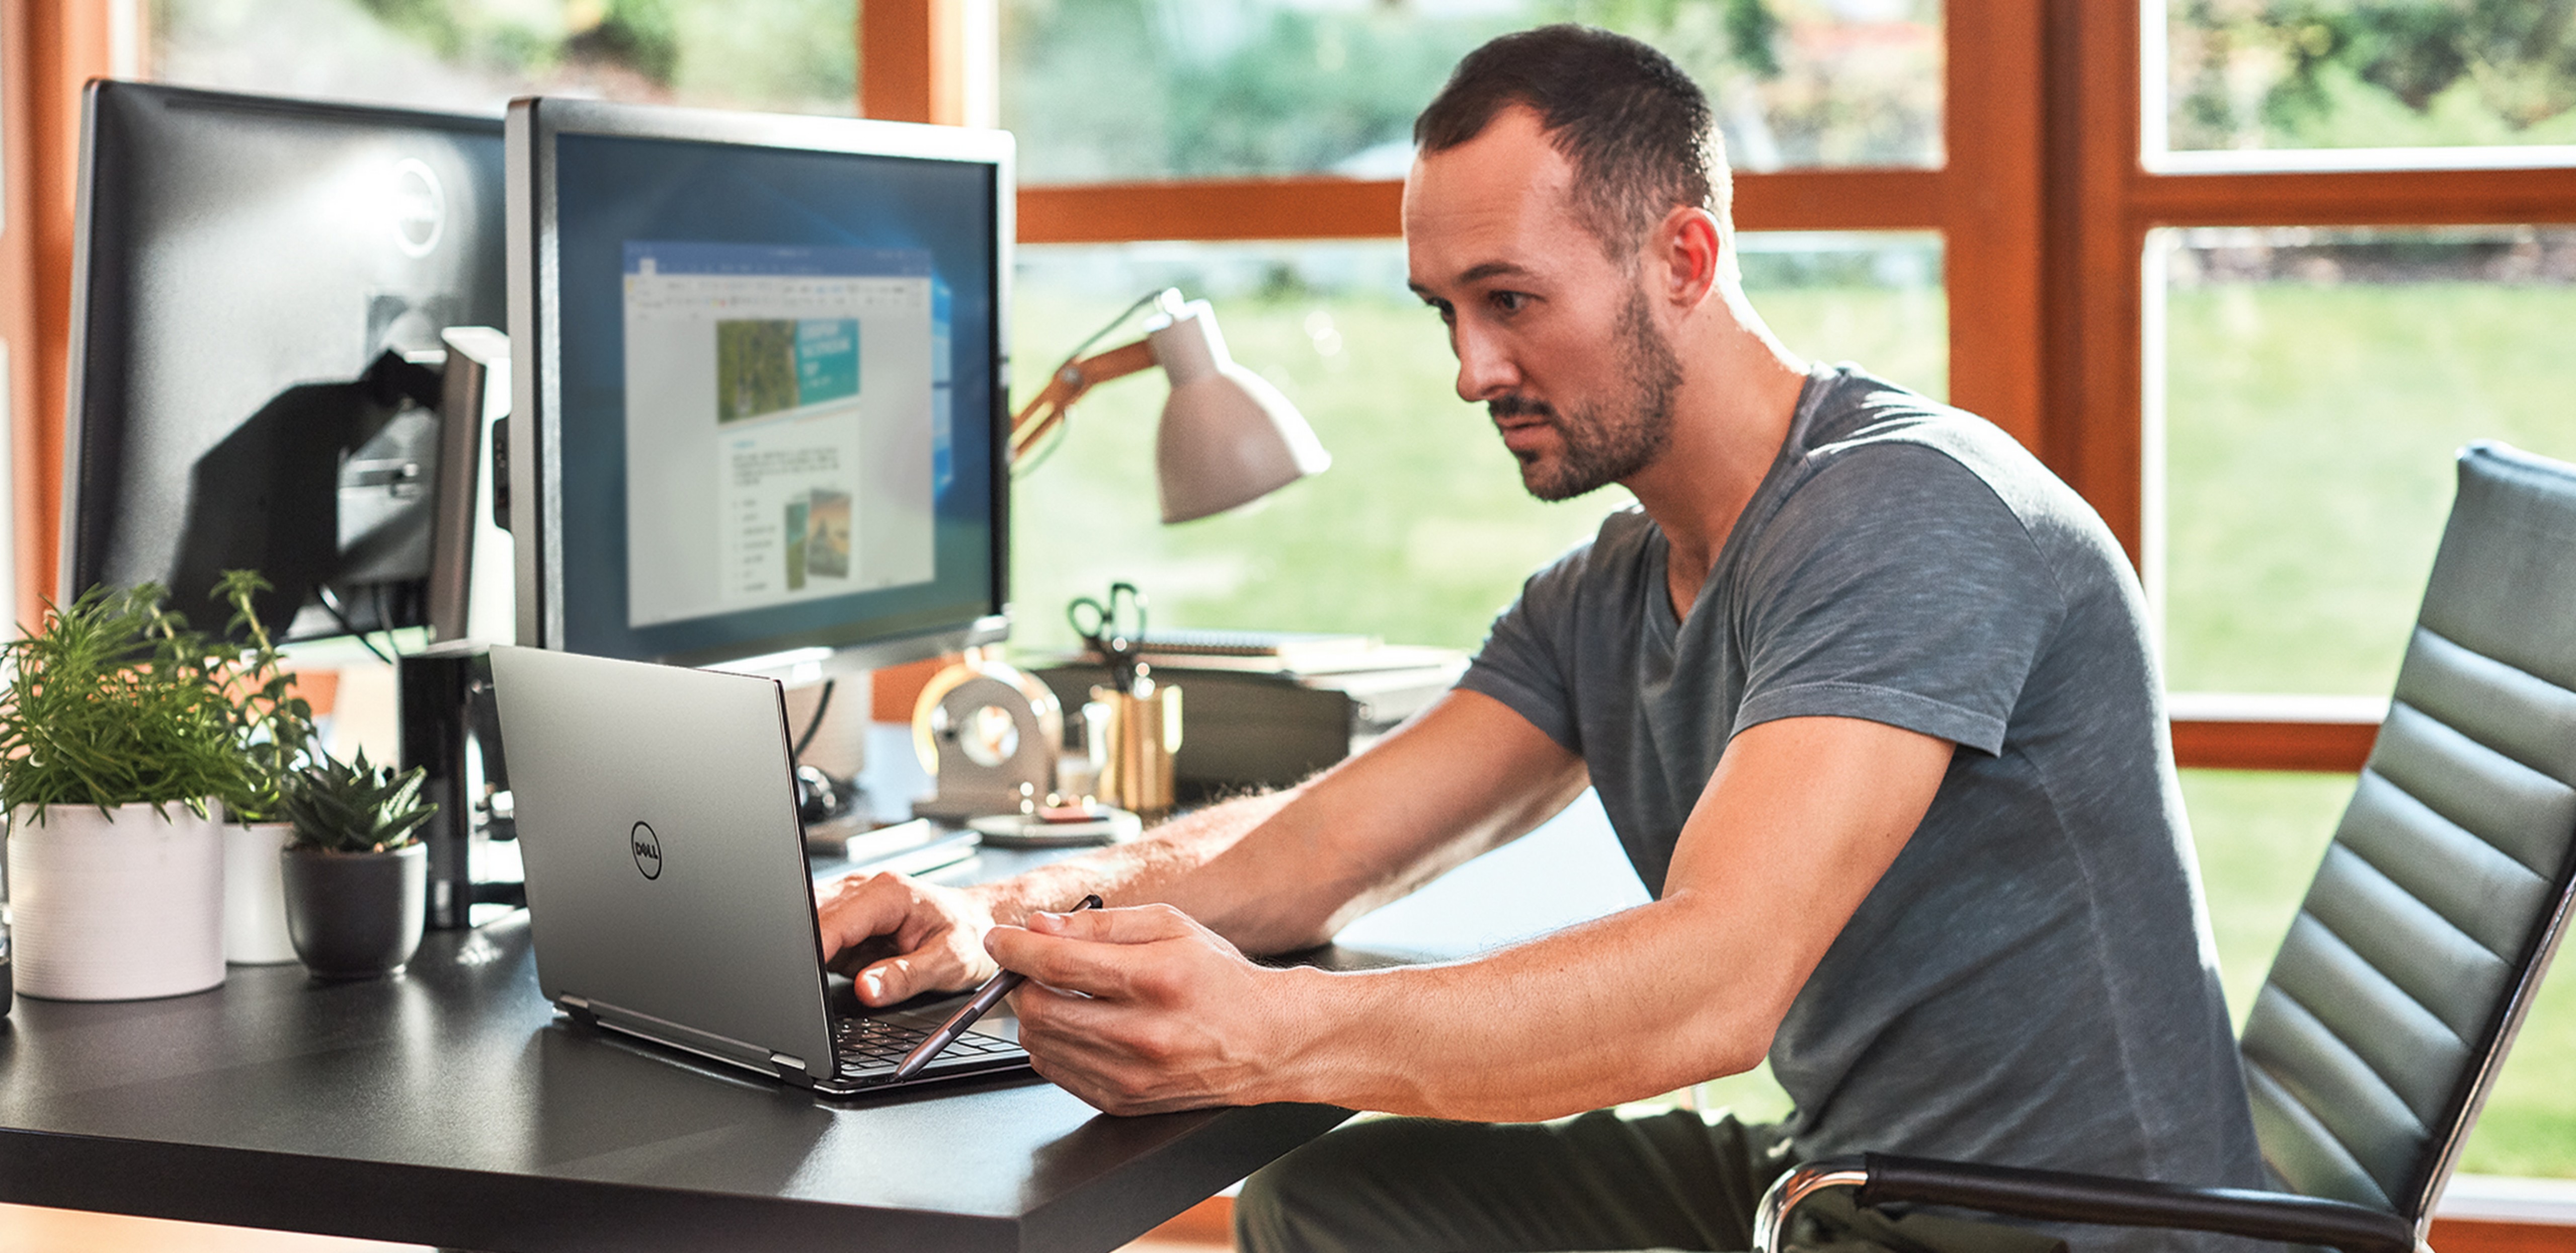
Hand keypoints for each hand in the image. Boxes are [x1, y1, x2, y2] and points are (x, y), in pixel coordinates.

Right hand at [813, 871, 998, 1006]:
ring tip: (849, 972)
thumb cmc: (970, 935)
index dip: (815, 946)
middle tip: (813, 984)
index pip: (836, 919)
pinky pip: (825, 939)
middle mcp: (867, 890)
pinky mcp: (851, 921)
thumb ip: (905, 977)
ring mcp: (855, 903)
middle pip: (814, 916)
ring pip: (812, 925)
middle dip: (807, 949)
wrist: (980, 922)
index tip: (803, 974)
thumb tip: (866, 989)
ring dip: (818, 954)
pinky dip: (826, 957)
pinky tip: (852, 966)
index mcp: (890, 894)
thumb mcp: (949, 962)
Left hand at [988, 903, 1309, 1115]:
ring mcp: (1130, 1076)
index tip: (997, 938)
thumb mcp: (1170, 926)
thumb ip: (1099, 923)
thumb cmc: (1219, 979)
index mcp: (1155, 980)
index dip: (1014, 949)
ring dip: (1036, 1013)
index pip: (1058, 965)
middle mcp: (1142, 1034)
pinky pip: (1056, 1072)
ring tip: (1064, 995)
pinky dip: (1053, 1044)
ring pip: (1040, 1044)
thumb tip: (1040, 926)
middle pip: (1038, 1010)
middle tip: (1031, 967)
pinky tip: (1080, 1026)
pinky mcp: (1122, 1102)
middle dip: (1021, 983)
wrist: (1266, 1042)